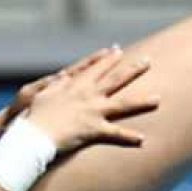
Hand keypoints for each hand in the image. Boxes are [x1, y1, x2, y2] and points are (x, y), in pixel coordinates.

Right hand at [20, 48, 157, 153]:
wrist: (33, 133)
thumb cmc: (34, 115)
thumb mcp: (43, 94)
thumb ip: (57, 84)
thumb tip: (64, 75)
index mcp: (75, 86)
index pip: (95, 68)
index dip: (107, 59)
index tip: (117, 50)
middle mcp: (88, 95)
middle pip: (115, 80)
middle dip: (132, 70)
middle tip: (147, 61)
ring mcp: (93, 112)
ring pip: (123, 105)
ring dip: (142, 102)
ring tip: (158, 100)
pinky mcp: (94, 130)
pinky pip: (116, 135)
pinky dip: (129, 138)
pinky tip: (143, 140)